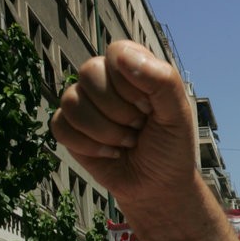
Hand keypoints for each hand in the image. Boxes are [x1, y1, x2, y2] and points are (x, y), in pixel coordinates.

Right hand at [50, 41, 196, 211]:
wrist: (158, 187)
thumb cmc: (170, 148)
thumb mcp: (178, 115)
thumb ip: (161, 81)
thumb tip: (122, 57)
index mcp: (133, 69)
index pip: (117, 53)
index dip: (131, 84)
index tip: (149, 108)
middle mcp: (104, 80)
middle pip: (89, 72)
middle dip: (119, 111)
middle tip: (139, 128)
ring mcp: (83, 103)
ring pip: (72, 101)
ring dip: (107, 132)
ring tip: (127, 142)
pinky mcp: (68, 127)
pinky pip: (61, 126)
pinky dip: (90, 147)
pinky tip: (110, 153)